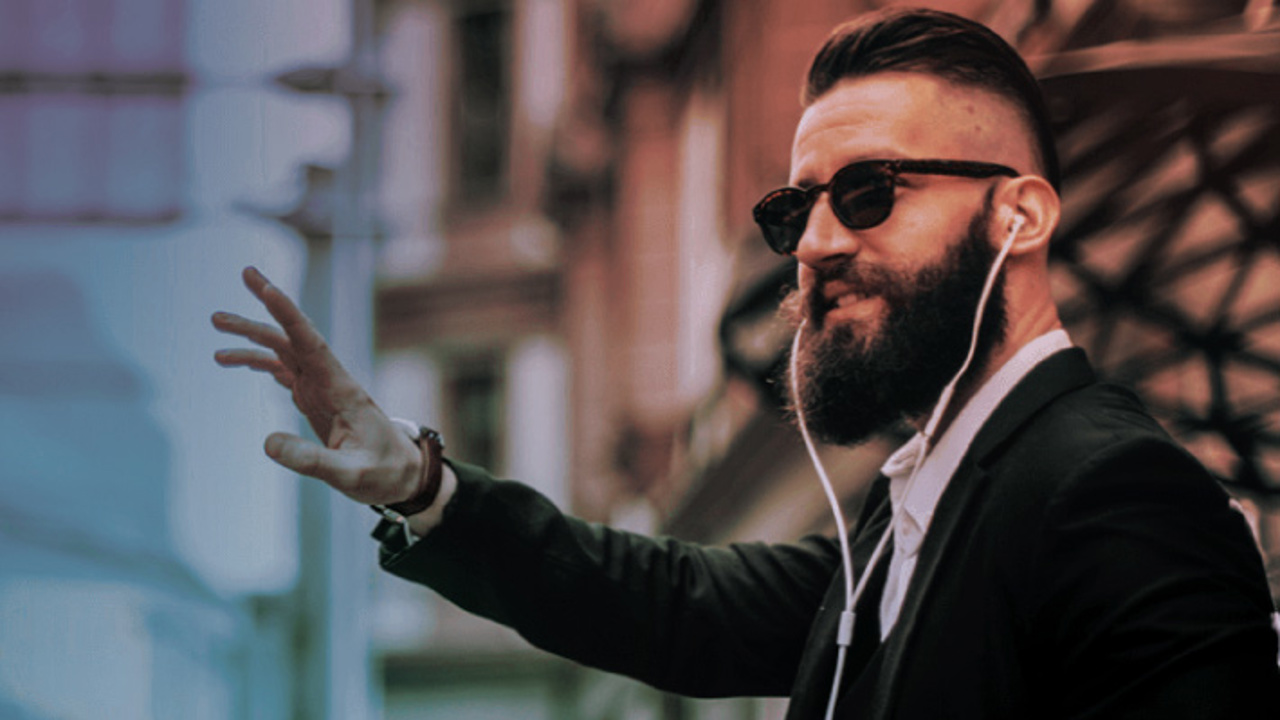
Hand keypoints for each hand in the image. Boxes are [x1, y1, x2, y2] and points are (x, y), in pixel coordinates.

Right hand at [212, 266, 424, 505]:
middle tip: (244, 274)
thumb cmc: (383, 474)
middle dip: (267, 308)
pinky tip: (236, 359)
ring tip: (216, 328)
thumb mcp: (351, 476)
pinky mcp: (316, 399)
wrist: (403, 477)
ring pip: (284, 352)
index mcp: (343, 390)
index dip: (289, 314)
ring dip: (253, 337)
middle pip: (293, 337)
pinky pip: (283, 372)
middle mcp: (331, 381)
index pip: (311, 344)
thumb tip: (267, 443)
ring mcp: (322, 388)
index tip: (267, 287)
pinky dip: (259, 363)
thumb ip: (312, 461)